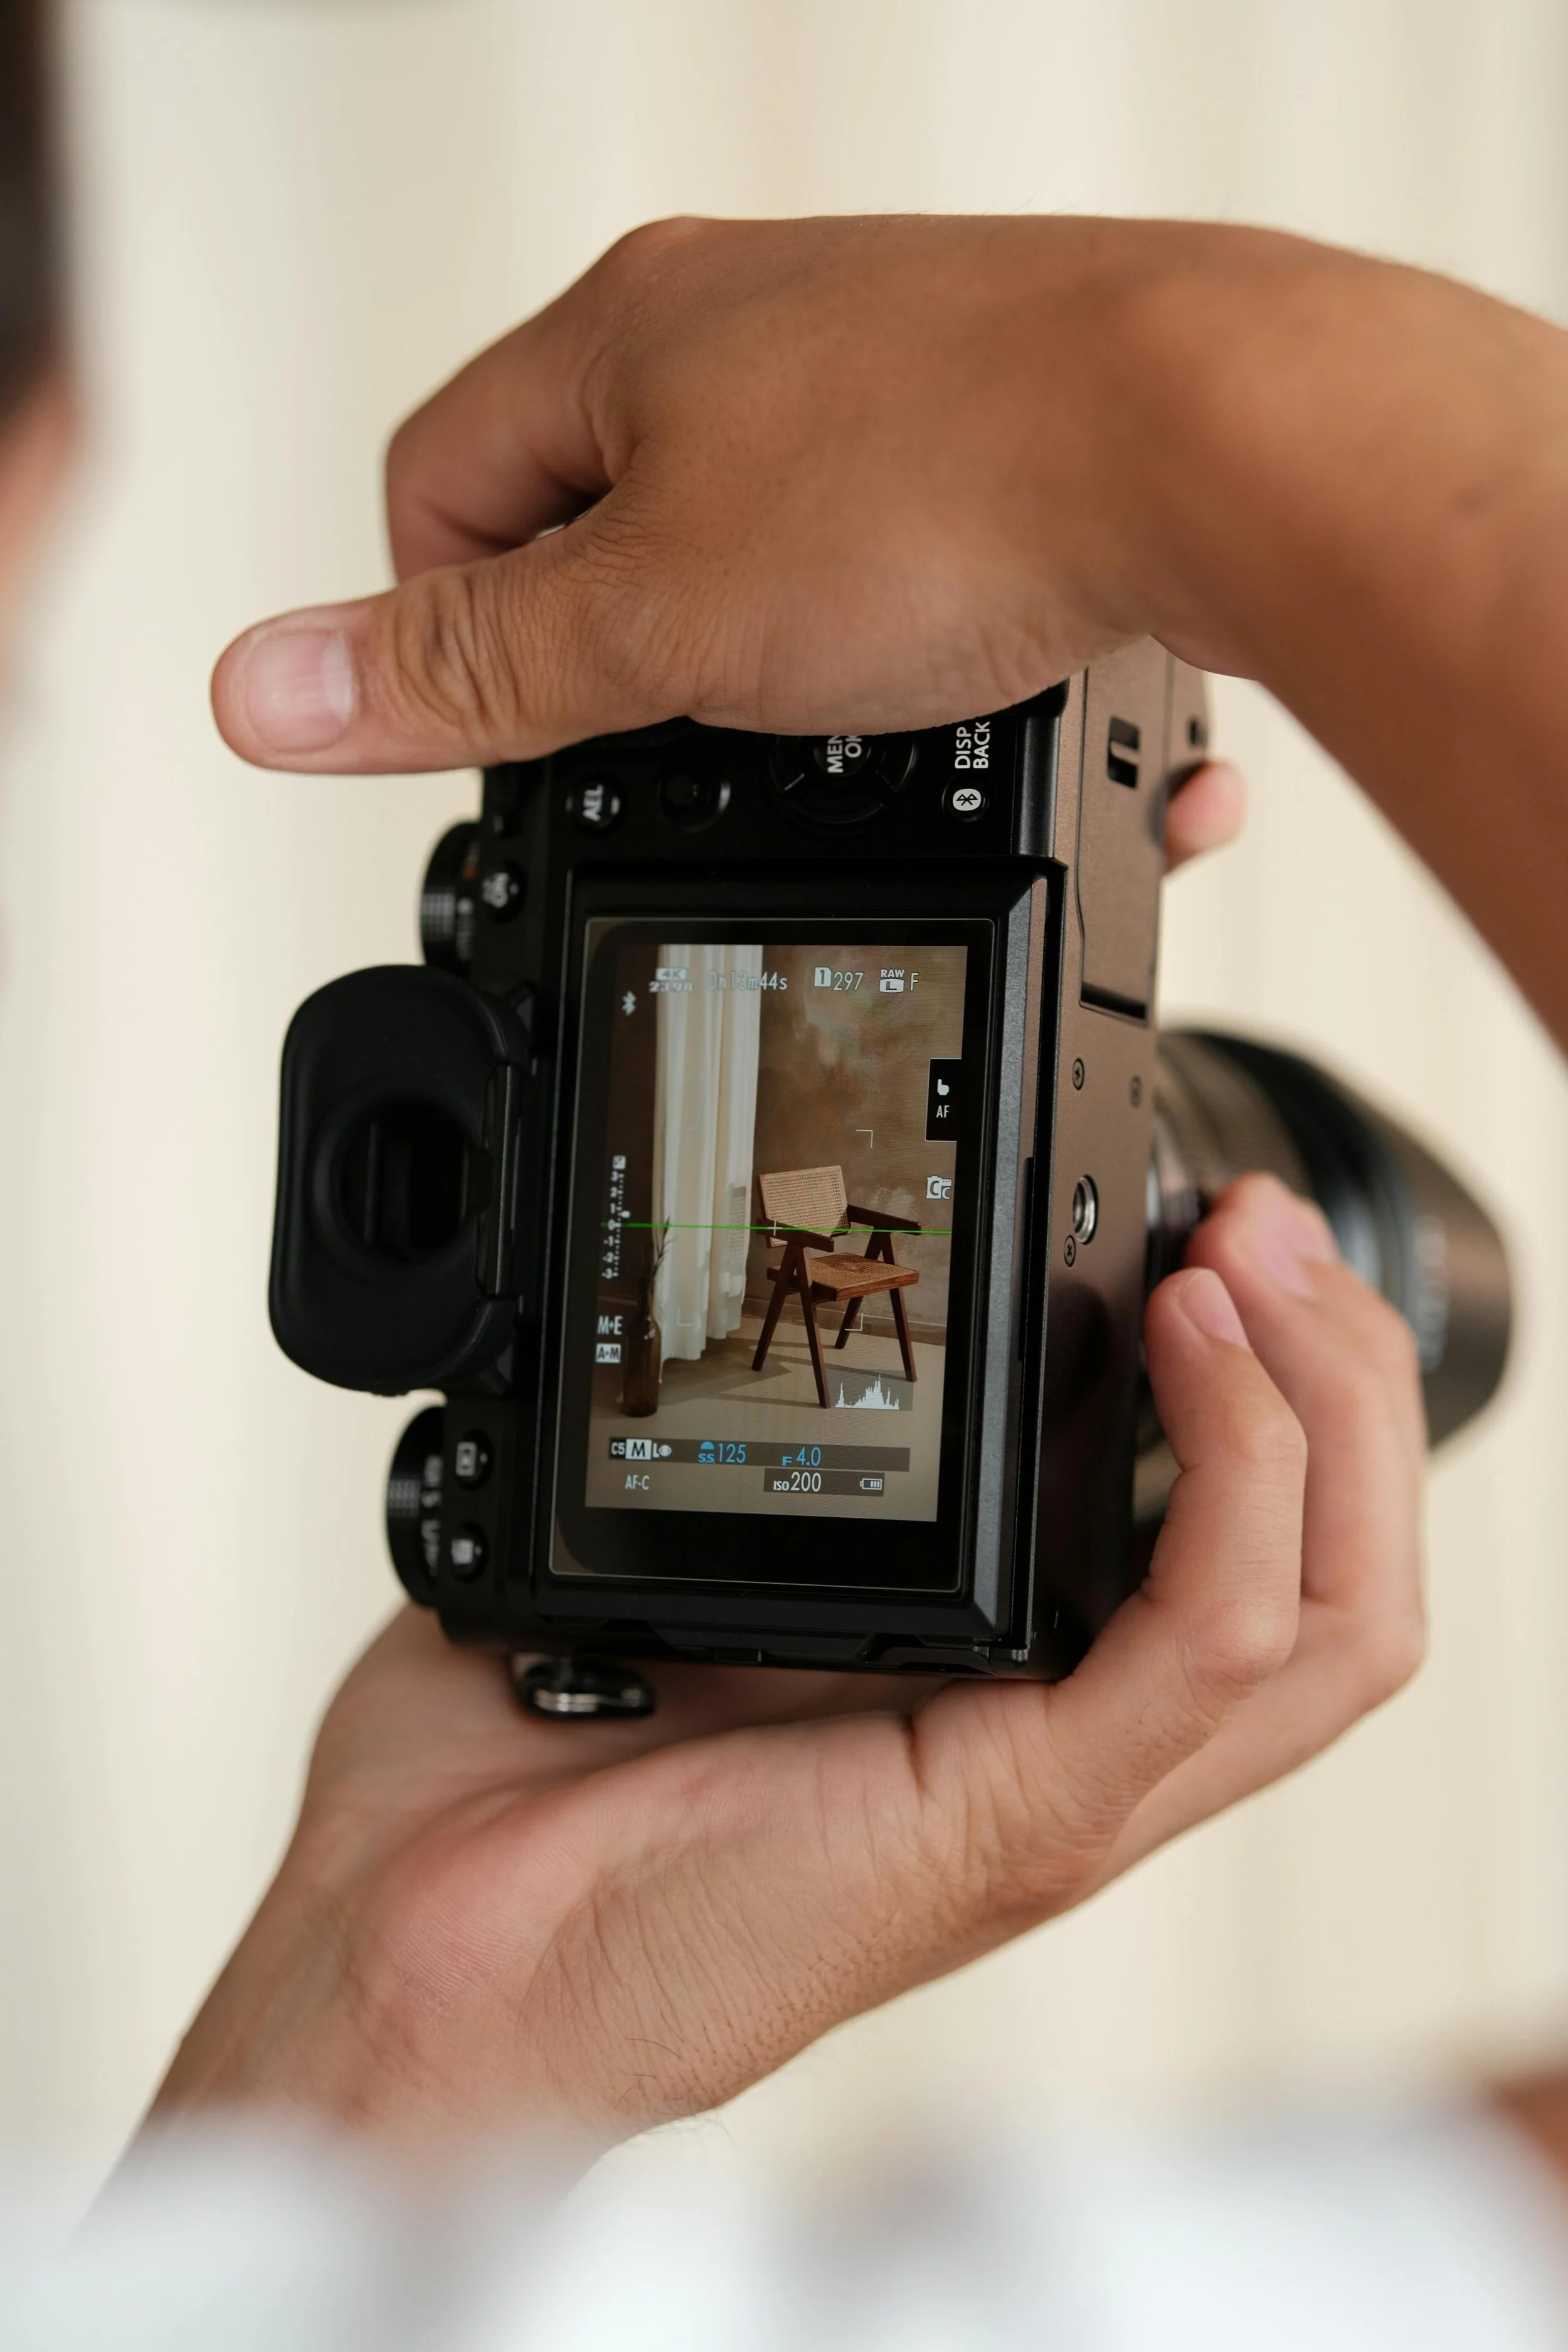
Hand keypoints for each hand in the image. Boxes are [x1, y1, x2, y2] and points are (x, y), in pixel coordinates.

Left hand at [151, 1176, 1421, 2151]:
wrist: (431, 1946)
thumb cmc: (535, 1781)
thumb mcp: (701, 1564)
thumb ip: (795, 1461)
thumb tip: (807, 1297)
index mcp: (1021, 1697)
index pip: (1263, 1562)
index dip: (1292, 1390)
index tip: (1224, 1233)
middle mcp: (1077, 1748)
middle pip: (1349, 1584)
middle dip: (1344, 1371)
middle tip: (1264, 1225)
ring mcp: (1065, 1791)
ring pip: (1334, 1618)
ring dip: (1324, 1410)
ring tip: (1247, 1268)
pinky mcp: (1018, 1815)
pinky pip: (1210, 1638)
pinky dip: (1234, 1473)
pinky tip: (1177, 1347)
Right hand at [208, 214, 1255, 773]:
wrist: (1231, 444)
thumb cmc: (959, 483)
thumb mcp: (654, 620)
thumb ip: (463, 666)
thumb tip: (263, 688)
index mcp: (626, 330)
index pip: (440, 482)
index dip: (447, 629)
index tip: (517, 735)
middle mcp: (754, 323)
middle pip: (608, 518)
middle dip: (634, 661)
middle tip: (692, 748)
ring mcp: (887, 368)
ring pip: (769, 548)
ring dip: (787, 668)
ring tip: (848, 730)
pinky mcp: (1007, 427)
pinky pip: (912, 561)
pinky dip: (925, 655)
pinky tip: (968, 702)